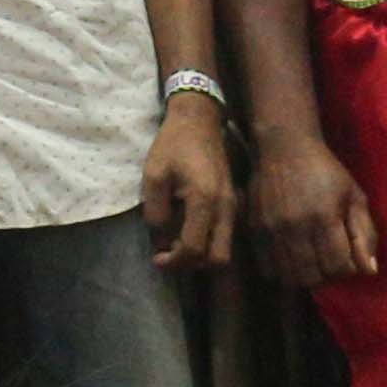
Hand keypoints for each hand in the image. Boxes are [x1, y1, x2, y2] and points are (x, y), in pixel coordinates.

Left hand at [143, 95, 236, 270]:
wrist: (199, 121)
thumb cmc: (173, 145)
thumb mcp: (153, 177)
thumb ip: (156, 214)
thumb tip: (162, 241)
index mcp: (205, 200)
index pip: (194, 249)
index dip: (174, 262)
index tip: (156, 258)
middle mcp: (226, 208)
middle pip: (218, 259)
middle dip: (191, 265)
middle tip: (169, 254)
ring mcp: (233, 207)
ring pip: (224, 250)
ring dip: (200, 255)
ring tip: (176, 241)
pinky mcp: (233, 204)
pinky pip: (224, 236)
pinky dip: (207, 243)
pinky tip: (188, 229)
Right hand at [246, 128, 383, 289]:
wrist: (284, 147)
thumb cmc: (326, 172)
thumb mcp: (354, 196)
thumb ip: (364, 234)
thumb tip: (369, 271)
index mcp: (324, 217)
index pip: (337, 266)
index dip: (345, 269)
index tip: (345, 257)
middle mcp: (296, 227)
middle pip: (312, 277)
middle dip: (325, 276)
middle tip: (328, 261)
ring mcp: (272, 230)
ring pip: (288, 277)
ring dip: (303, 277)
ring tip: (310, 261)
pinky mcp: (254, 230)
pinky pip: (267, 269)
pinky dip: (281, 271)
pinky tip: (290, 257)